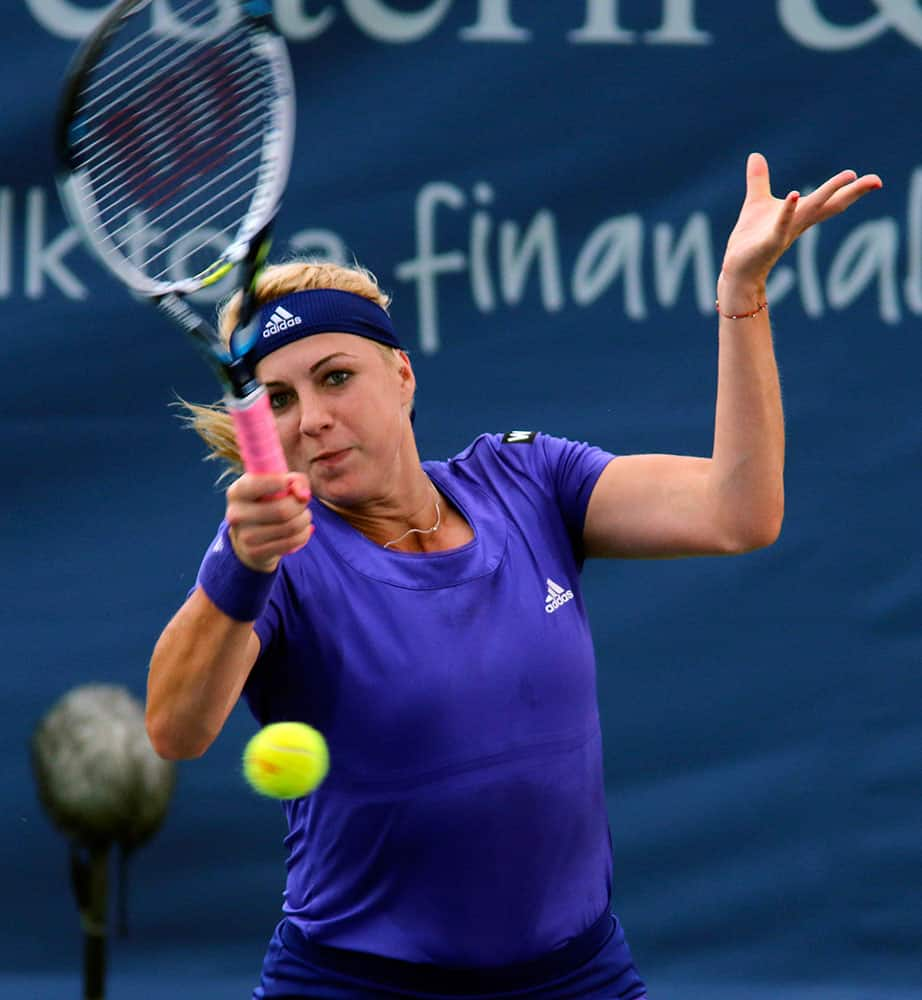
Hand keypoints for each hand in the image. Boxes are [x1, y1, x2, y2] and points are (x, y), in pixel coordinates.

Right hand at [226, 472, 312, 572]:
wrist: (248, 538)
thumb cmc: (266, 503)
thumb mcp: (275, 485)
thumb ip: (294, 480)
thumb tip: (303, 495)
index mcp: (237, 491)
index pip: (260, 483)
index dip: (283, 482)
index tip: (292, 485)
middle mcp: (236, 514)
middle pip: (283, 510)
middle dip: (301, 505)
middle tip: (303, 503)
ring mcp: (245, 536)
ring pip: (291, 526)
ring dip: (305, 520)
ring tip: (304, 517)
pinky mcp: (256, 552)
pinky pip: (292, 542)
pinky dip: (304, 534)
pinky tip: (303, 530)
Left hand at [719, 152, 881, 302]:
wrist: (736, 268)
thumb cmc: (749, 240)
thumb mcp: (756, 202)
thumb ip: (759, 179)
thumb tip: (756, 155)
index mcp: (799, 214)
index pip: (830, 200)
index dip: (850, 190)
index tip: (874, 180)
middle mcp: (798, 223)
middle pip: (830, 205)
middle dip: (853, 193)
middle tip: (876, 180)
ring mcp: (785, 233)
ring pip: (811, 211)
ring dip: (828, 193)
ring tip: (848, 176)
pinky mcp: (769, 243)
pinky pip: (781, 225)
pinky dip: (788, 211)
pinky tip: (794, 194)